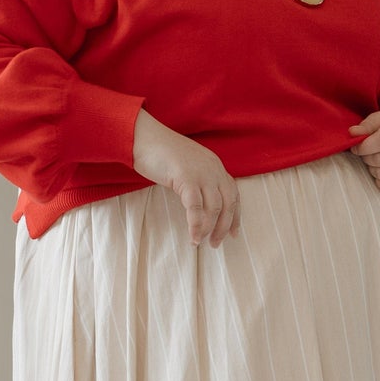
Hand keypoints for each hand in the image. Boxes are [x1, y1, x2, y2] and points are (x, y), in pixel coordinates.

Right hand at [132, 109, 241, 247]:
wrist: (143, 137)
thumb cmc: (160, 152)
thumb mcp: (187, 165)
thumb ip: (197, 179)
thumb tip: (199, 204)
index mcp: (215, 165)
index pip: (233, 193)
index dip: (235, 216)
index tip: (233, 233)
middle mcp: (213, 168)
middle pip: (228, 204)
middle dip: (224, 227)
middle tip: (215, 243)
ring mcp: (201, 172)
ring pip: (214, 208)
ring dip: (209, 229)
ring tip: (201, 242)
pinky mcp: (186, 178)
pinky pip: (196, 207)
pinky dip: (196, 225)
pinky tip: (193, 237)